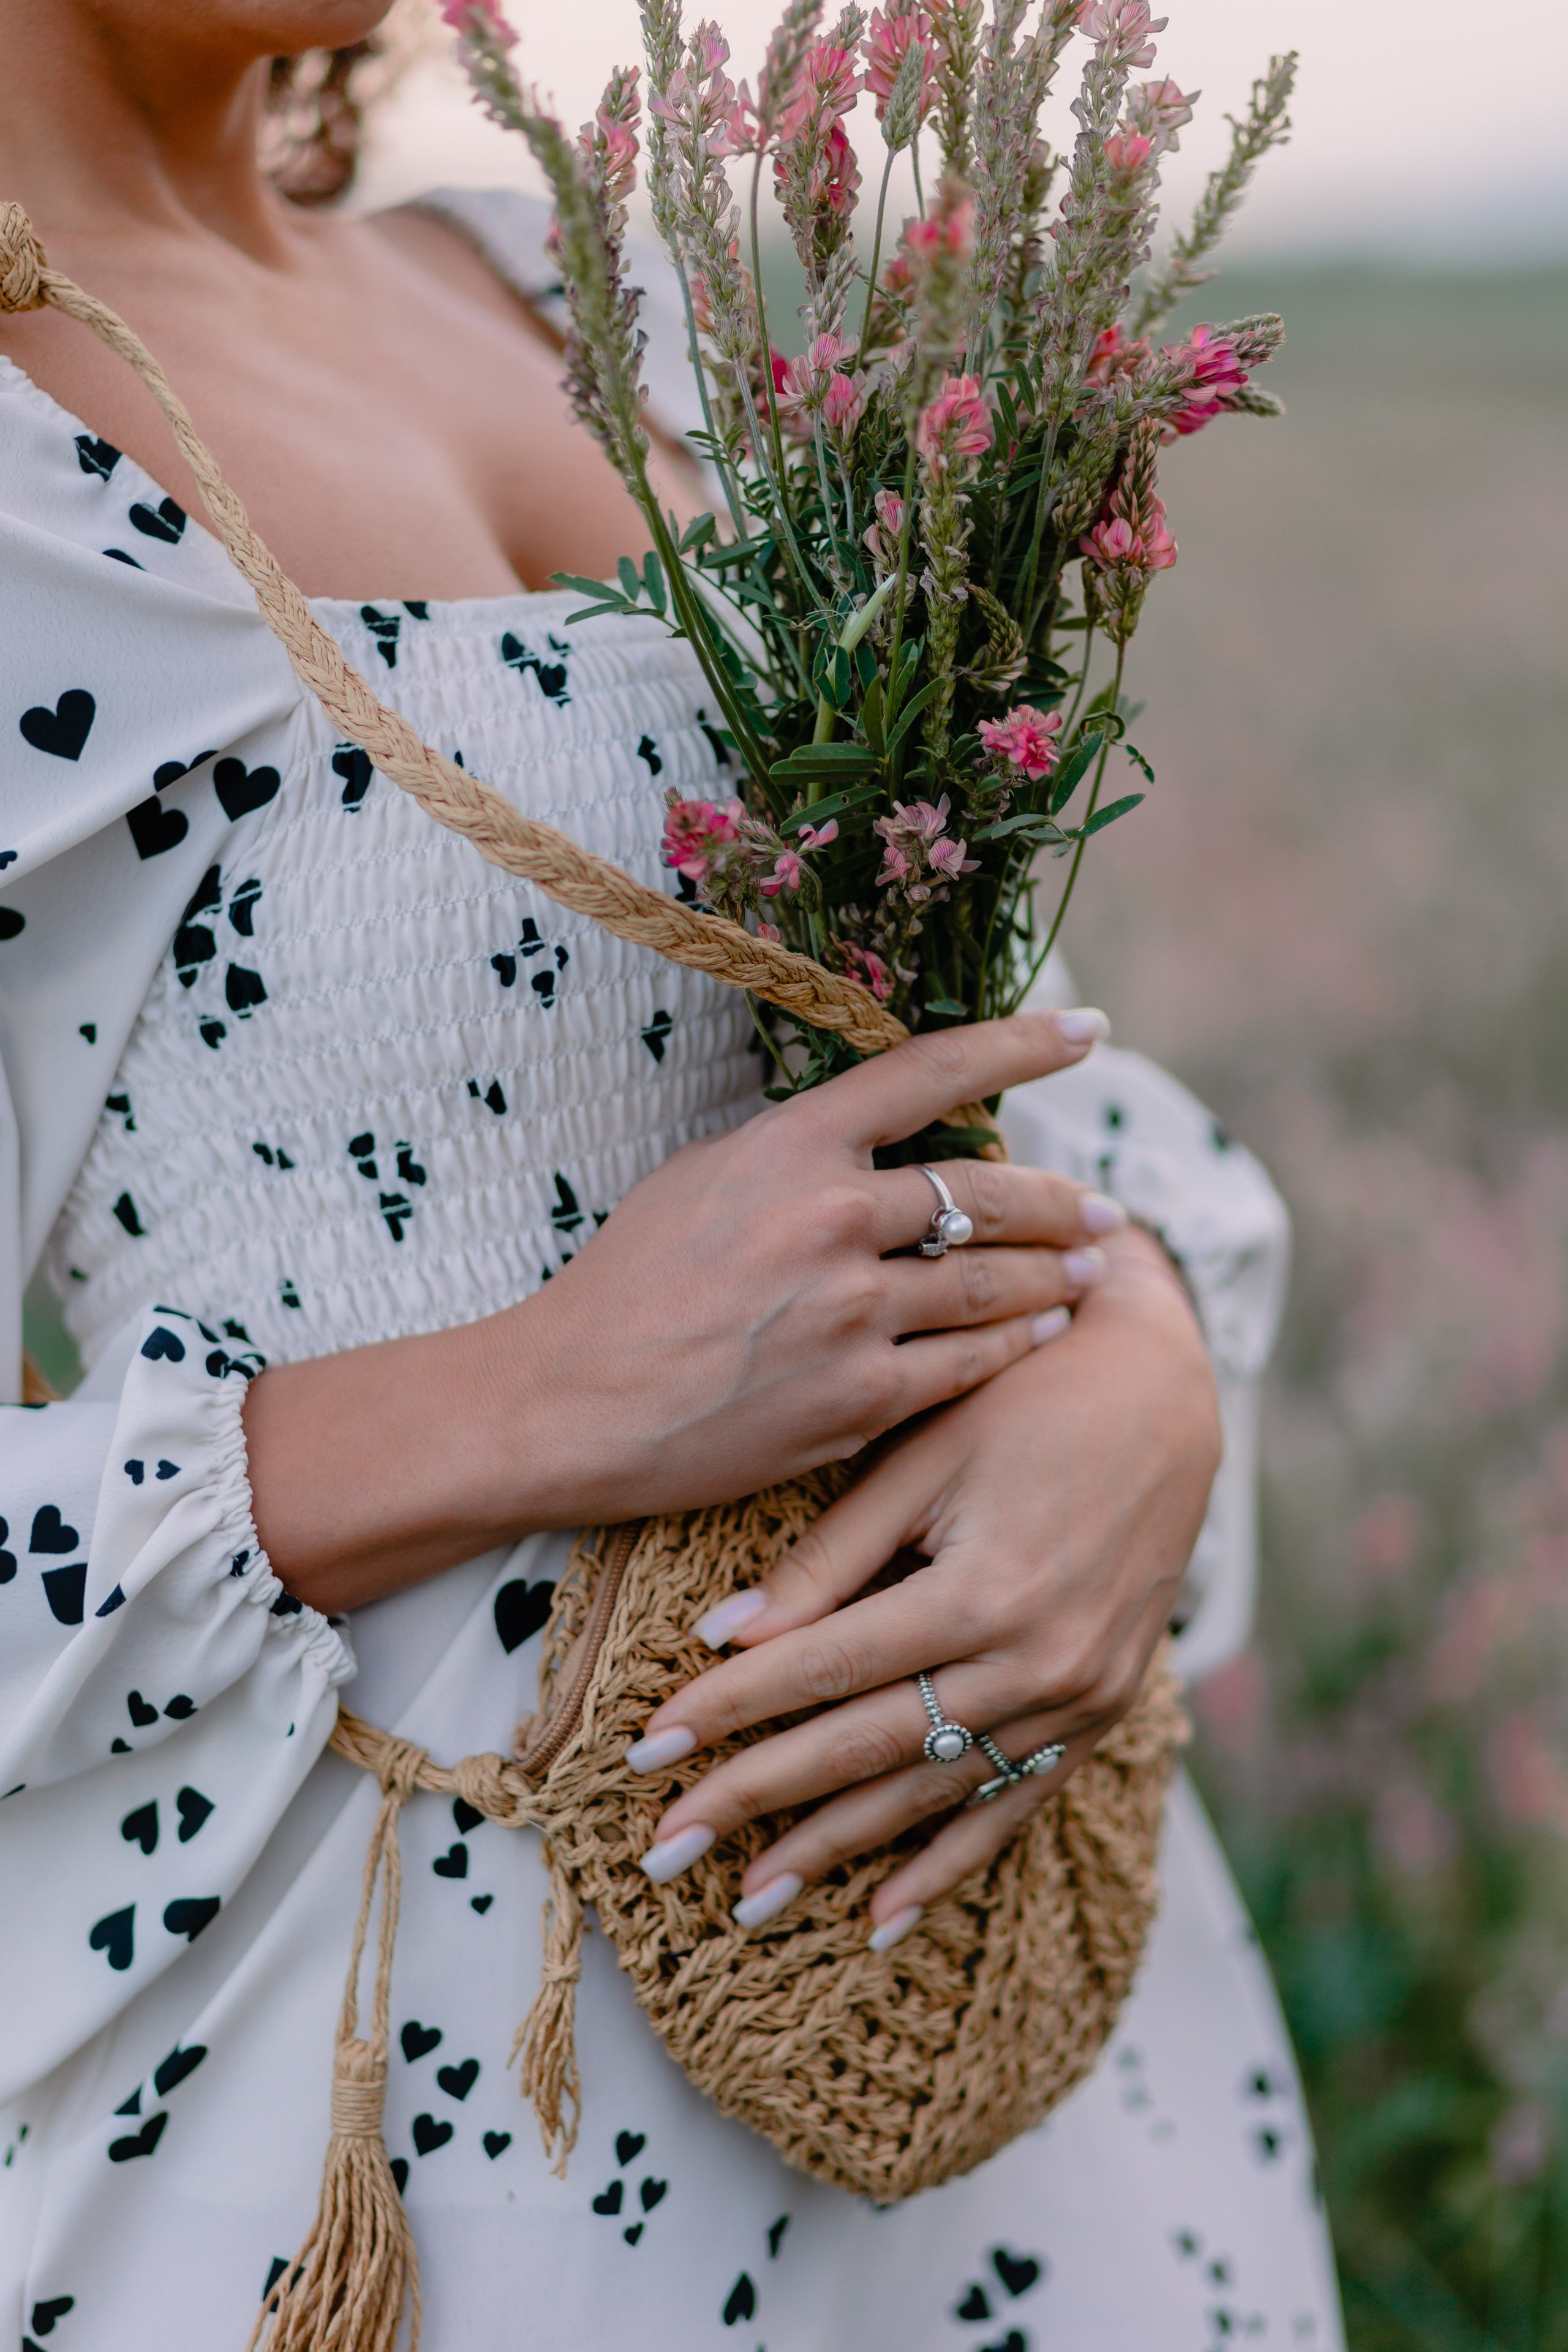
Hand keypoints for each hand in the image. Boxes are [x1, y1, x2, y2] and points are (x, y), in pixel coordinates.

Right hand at [246, 1007, 1119, 1609]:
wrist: (572, 1403)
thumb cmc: (627, 1284)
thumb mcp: (702, 1176)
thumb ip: (796, 1150)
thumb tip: (878, 1127)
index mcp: (792, 1146)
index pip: (932, 1073)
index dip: (1023, 1046)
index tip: (1087, 1032)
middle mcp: (833, 1219)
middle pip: (989, 1193)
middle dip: (1062, 1200)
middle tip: (1104, 1206)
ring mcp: (851, 1314)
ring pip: (992, 1284)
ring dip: (1054, 1273)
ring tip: (1091, 1267)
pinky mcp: (858, 1400)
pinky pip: (967, 1366)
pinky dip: (1017, 1345)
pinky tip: (1047, 1333)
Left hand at [627, 1228, 1221, 1943]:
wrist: (1166, 1392)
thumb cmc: (1027, 1398)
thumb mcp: (919, 1455)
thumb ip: (827, 1555)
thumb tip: (721, 1635)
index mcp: (982, 1591)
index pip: (823, 1671)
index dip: (727, 1711)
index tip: (644, 1749)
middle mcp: (1035, 1663)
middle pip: (865, 1749)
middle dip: (755, 1800)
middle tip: (665, 1849)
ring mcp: (1076, 1699)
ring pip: (930, 1793)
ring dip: (834, 1850)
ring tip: (747, 1897)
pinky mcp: (1099, 1713)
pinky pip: (1012, 1807)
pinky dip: (945, 1865)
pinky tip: (880, 1916)